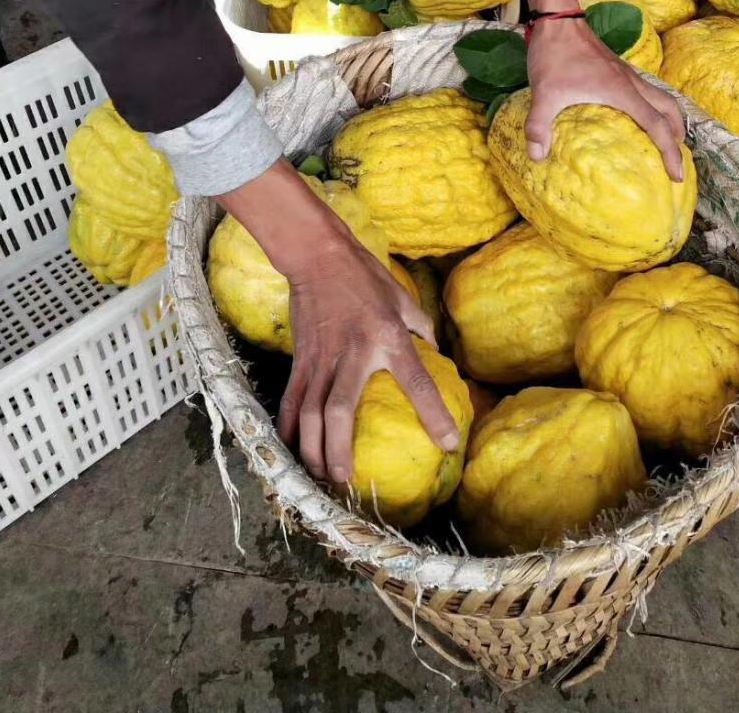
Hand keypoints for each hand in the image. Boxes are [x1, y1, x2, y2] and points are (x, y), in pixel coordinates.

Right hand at [278, 232, 458, 485]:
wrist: (318, 257)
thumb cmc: (366, 278)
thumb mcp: (404, 300)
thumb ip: (421, 329)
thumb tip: (435, 356)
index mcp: (388, 336)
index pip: (416, 380)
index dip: (433, 413)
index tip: (447, 443)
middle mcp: (353, 352)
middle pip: (340, 410)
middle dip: (340, 450)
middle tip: (347, 481)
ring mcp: (322, 358)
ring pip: (310, 413)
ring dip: (312, 449)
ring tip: (322, 476)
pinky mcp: (301, 358)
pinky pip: (292, 400)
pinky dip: (290, 428)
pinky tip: (294, 450)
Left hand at [525, 15, 685, 180]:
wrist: (557, 19)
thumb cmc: (555, 55)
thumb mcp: (544, 92)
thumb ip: (539, 125)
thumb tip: (537, 156)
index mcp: (622, 92)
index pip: (657, 126)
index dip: (670, 152)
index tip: (676, 175)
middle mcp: (632, 83)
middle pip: (670, 110)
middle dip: (678, 136)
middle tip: (677, 159)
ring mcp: (627, 74)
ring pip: (661, 97)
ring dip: (669, 119)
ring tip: (665, 141)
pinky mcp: (618, 68)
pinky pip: (647, 91)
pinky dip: (653, 107)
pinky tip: (637, 116)